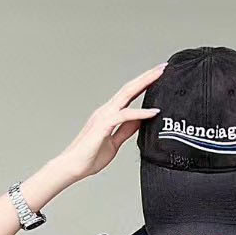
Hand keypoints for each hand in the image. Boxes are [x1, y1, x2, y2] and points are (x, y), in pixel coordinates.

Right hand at [54, 63, 165, 182]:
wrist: (73, 167)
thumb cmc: (89, 157)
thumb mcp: (115, 142)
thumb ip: (126, 130)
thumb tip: (140, 121)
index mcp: (109, 114)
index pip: (130, 94)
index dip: (144, 83)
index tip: (159, 76)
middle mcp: (106, 111)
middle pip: (129, 88)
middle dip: (147, 76)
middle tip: (163, 67)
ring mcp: (104, 116)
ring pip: (127, 94)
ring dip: (144, 84)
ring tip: (160, 76)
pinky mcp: (103, 126)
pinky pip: (124, 116)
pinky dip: (140, 112)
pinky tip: (153, 112)